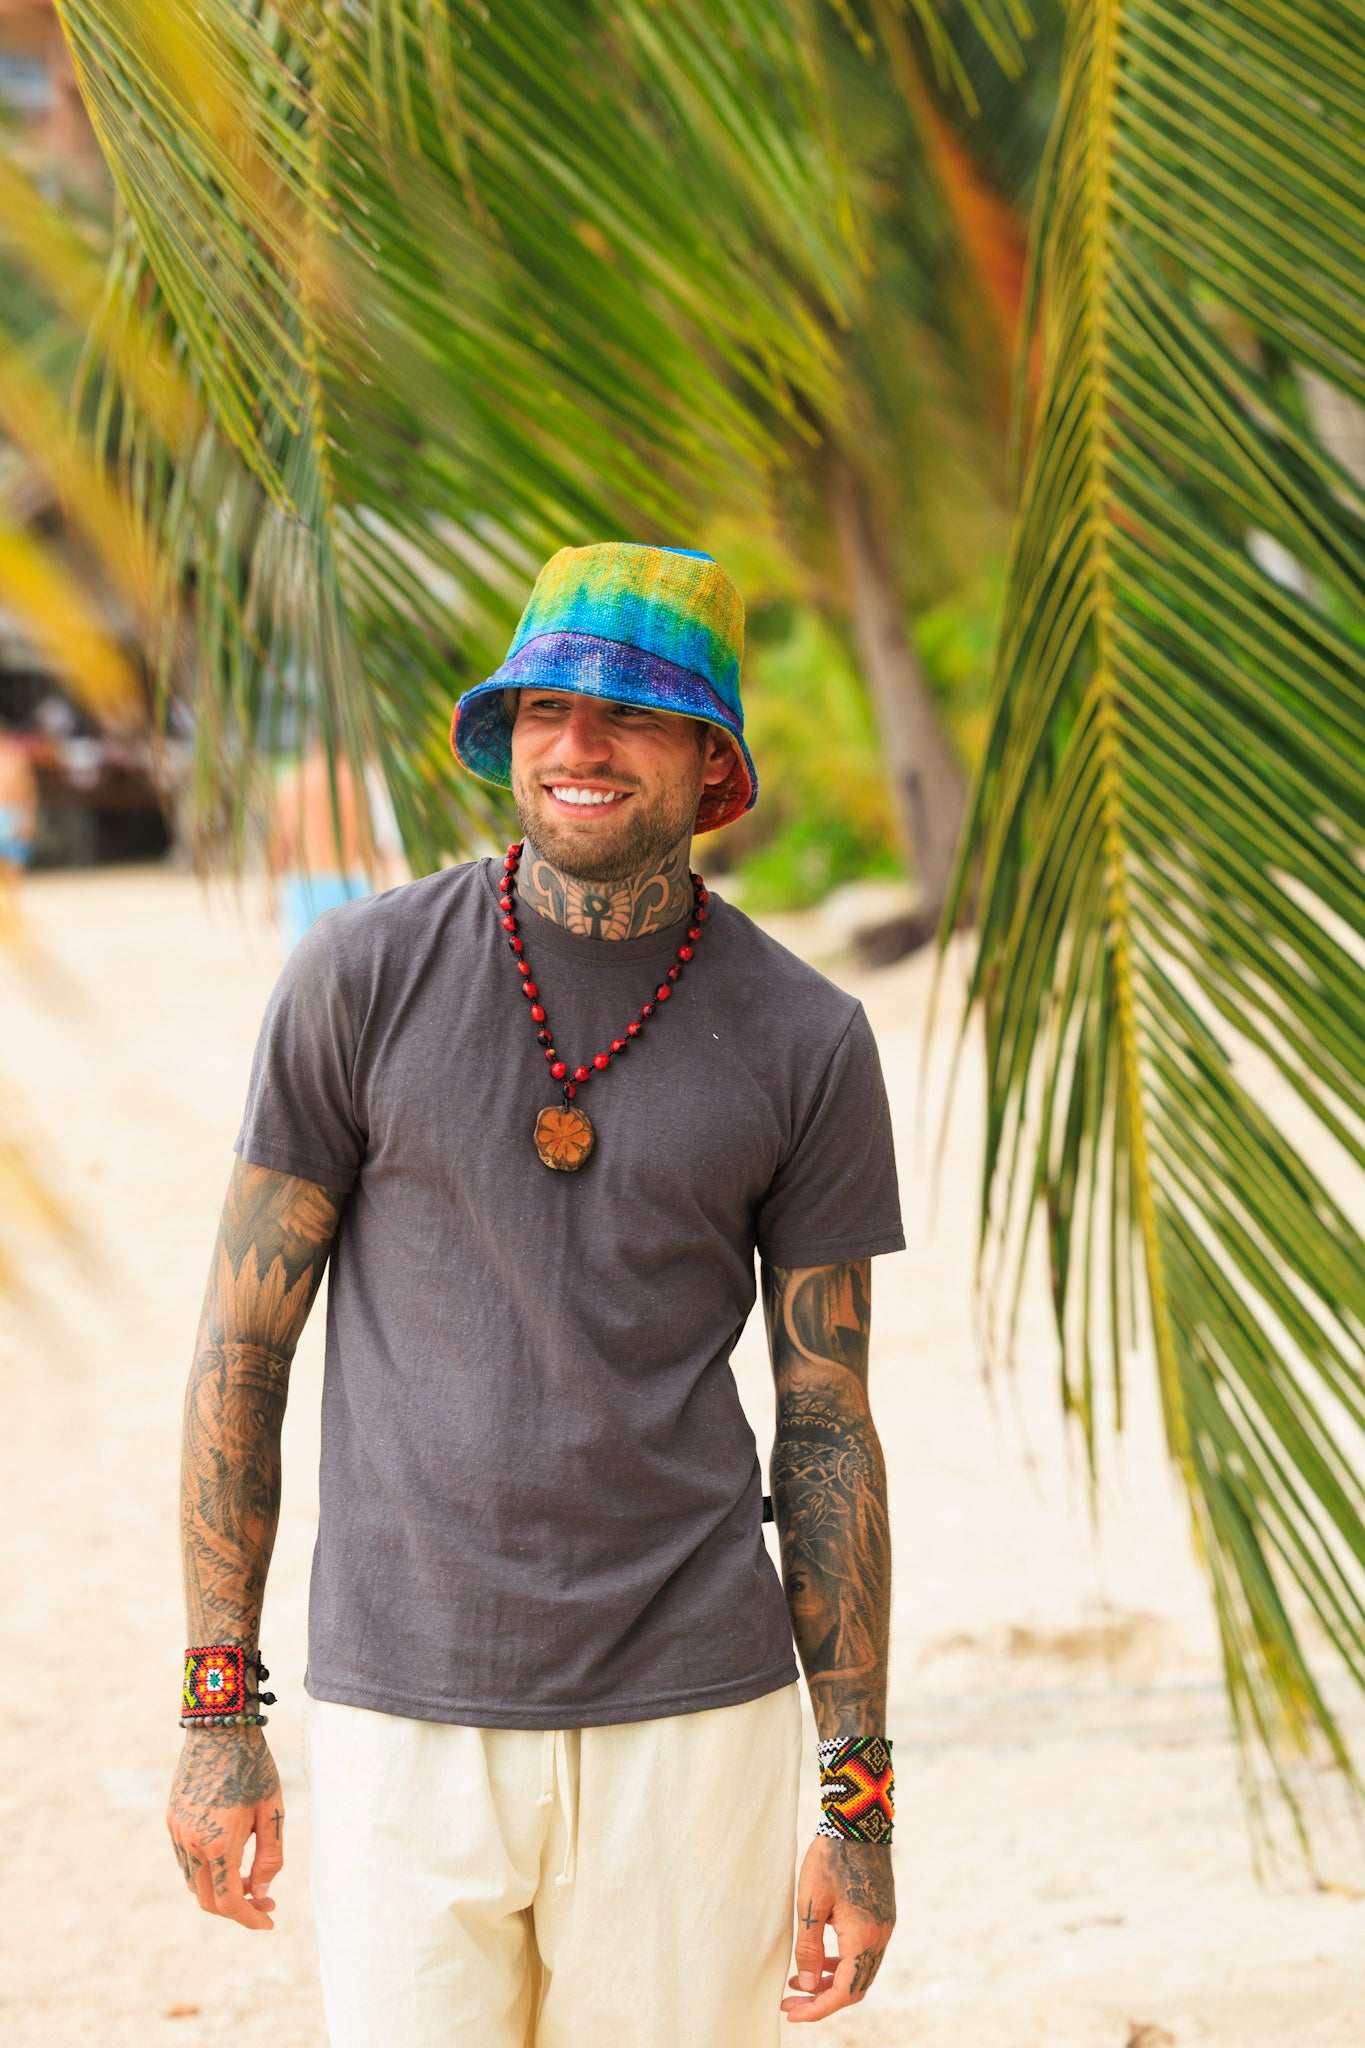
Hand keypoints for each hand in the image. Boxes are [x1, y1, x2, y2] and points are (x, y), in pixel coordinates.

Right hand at [167, 1727, 283, 1931]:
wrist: (219, 1725)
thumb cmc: (253, 1765)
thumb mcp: (272, 1810)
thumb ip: (270, 1857)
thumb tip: (262, 1892)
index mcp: (218, 1843)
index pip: (230, 1901)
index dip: (249, 1918)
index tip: (269, 1921)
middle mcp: (190, 1843)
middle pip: (208, 1900)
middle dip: (238, 1907)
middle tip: (266, 1899)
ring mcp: (176, 1832)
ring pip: (194, 1882)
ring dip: (220, 1890)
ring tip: (250, 1877)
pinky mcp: (171, 1819)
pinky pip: (185, 1860)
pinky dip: (206, 1871)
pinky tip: (229, 1857)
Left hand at [782, 1834, 894, 2023]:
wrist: (859, 1823)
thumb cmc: (830, 1860)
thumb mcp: (810, 1905)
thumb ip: (808, 1948)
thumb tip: (807, 1985)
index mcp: (863, 1938)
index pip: (843, 1992)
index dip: (817, 2008)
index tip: (791, 2011)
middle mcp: (880, 1937)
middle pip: (854, 1987)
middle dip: (822, 1999)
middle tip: (791, 2000)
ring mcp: (884, 1926)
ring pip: (860, 1971)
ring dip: (832, 1981)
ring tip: (799, 1981)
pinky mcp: (882, 1916)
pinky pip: (864, 1953)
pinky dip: (842, 1963)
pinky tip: (820, 1957)